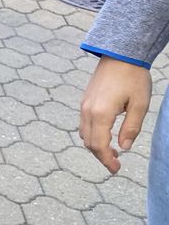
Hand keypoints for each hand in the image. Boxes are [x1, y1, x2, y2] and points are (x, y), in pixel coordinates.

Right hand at [79, 56, 151, 174]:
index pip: (99, 145)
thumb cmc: (134, 78)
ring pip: (84, 134)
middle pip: (89, 143)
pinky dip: (92, 135)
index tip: (117, 169)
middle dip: (101, 156)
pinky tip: (105, 134)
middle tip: (116, 164)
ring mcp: (84, 106)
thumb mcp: (140, 105)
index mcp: (101, 114)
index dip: (107, 160)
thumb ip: (131, 128)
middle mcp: (88, 112)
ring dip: (96, 146)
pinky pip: (84, 124)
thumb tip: (124, 147)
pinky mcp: (85, 101)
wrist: (120, 55)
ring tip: (112, 150)